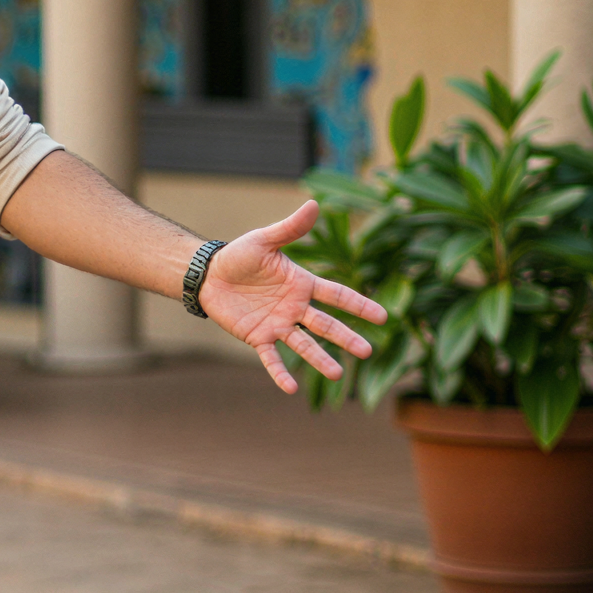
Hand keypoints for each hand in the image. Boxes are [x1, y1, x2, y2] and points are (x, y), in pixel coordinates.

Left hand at [197, 201, 387, 394]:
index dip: (359, 305)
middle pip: (326, 324)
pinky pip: (272, 358)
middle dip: (346, 337)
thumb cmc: (239, 255)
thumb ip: (289, 228)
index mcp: (302, 284)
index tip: (383, 316)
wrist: (209, 275)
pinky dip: (280, 372)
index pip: (337, 295)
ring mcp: (278, 324)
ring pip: (304, 345)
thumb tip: (314, 204)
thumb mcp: (264, 240)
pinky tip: (289, 389)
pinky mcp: (258, 337)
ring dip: (320, 359)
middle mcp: (295, 307)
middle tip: (367, 351)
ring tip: (336, 374)